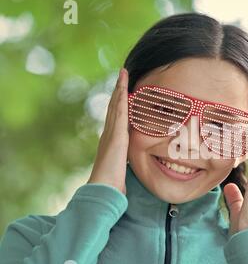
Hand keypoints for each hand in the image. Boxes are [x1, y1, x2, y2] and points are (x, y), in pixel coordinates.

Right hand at [87, 68, 129, 193]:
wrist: (103, 190)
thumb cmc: (112, 184)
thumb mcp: (121, 170)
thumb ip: (124, 165)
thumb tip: (128, 169)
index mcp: (111, 141)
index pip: (116, 117)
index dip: (119, 103)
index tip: (124, 90)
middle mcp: (109, 134)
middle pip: (114, 107)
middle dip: (118, 90)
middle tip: (122, 74)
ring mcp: (111, 134)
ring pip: (115, 106)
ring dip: (120, 89)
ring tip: (123, 74)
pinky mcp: (116, 136)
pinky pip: (119, 114)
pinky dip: (121, 99)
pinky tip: (124, 88)